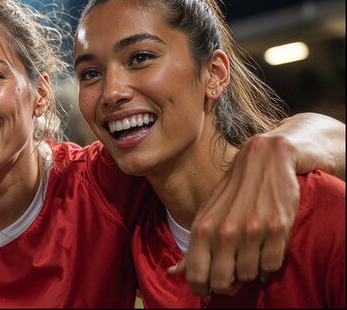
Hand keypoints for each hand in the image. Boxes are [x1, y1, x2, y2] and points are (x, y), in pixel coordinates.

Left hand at [179, 133, 299, 296]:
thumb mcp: (206, 215)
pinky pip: (271, 266)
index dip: (202, 289)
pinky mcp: (276, 230)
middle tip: (232, 275)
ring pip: (248, 276)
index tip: (209, 289)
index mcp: (202, 228)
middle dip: (227, 285)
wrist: (265, 161)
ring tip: (249, 256)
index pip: (196, 277)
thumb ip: (193, 246)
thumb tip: (172, 273)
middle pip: (222, 283)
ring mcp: (251, 231)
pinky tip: (265, 252)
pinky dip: (268, 265)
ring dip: (250, 272)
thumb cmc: (232, 192)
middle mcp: (224, 232)